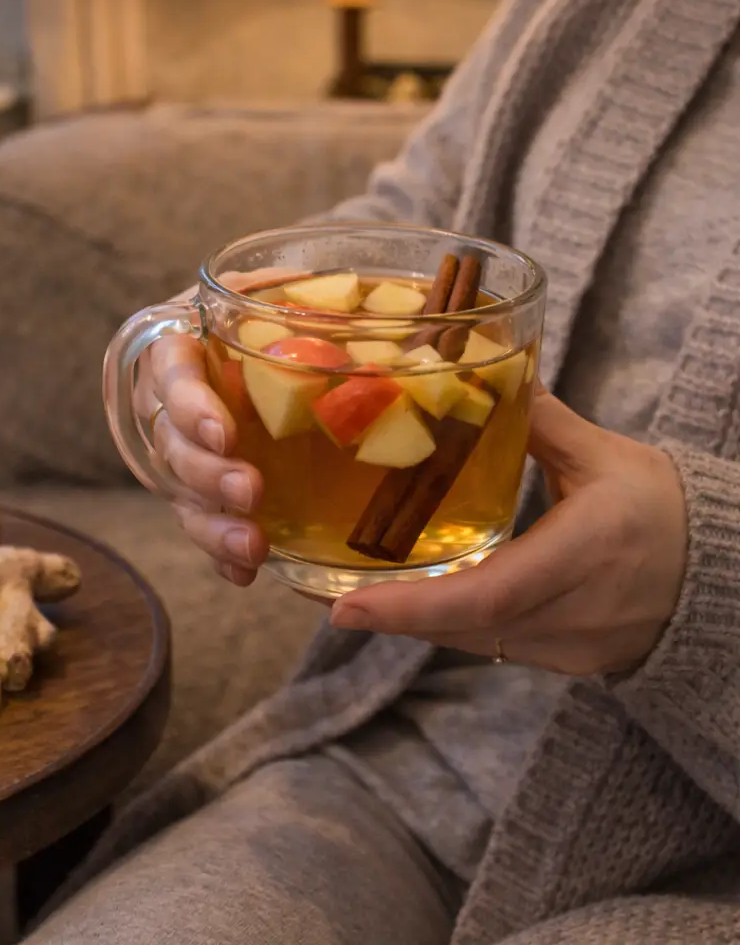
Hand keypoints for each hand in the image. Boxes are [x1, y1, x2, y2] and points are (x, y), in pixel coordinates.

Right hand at [132, 268, 296, 585]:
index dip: (191, 404)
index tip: (226, 434)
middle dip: (206, 473)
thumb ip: (306, 293)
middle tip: (250, 492)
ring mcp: (185, 449)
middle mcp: (175, 401)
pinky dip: (222, 552)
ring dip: (213, 523)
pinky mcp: (202, 487)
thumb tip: (376, 296)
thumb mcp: (283, 289)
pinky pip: (203, 523)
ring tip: (252, 548)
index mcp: (188, 343)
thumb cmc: (273, 310)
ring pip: (181, 492)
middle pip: (170, 442)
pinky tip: (245, 572)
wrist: (258, 341)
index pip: (171, 370)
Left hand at [330, 388, 689, 675]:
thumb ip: (544, 421)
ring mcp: (568, 647)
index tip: (346, 611)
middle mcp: (572, 613)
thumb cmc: (669, 511)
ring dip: (420, 620)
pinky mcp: (564, 660)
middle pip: (465, 627)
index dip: (412, 607)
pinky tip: (422, 602)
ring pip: (473, 640)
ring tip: (364, 598)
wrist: (724, 578)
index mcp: (583, 554)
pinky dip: (453, 624)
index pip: (485, 595)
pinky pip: (493, 644)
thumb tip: (491, 374)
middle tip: (333, 602)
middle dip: (395, 616)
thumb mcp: (607, 459)